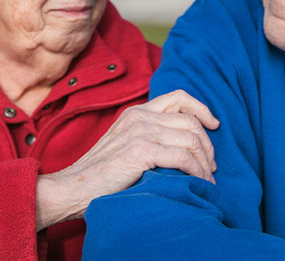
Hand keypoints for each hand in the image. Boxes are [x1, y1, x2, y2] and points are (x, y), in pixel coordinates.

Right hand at [35, 90, 219, 230]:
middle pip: (191, 121)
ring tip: (207, 178)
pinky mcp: (141, 151)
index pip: (179, 97)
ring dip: (205, 162)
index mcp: (137, 111)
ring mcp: (140, 132)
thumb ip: (148, 133)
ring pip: (191, 139)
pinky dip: (197, 172)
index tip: (214, 125)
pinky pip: (183, 157)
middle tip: (211, 165)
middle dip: (207, 144)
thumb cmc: (101, 172)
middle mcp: (140, 116)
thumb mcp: (125, 142)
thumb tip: (182, 140)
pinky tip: (199, 183)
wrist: (71, 188)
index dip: (202, 109)